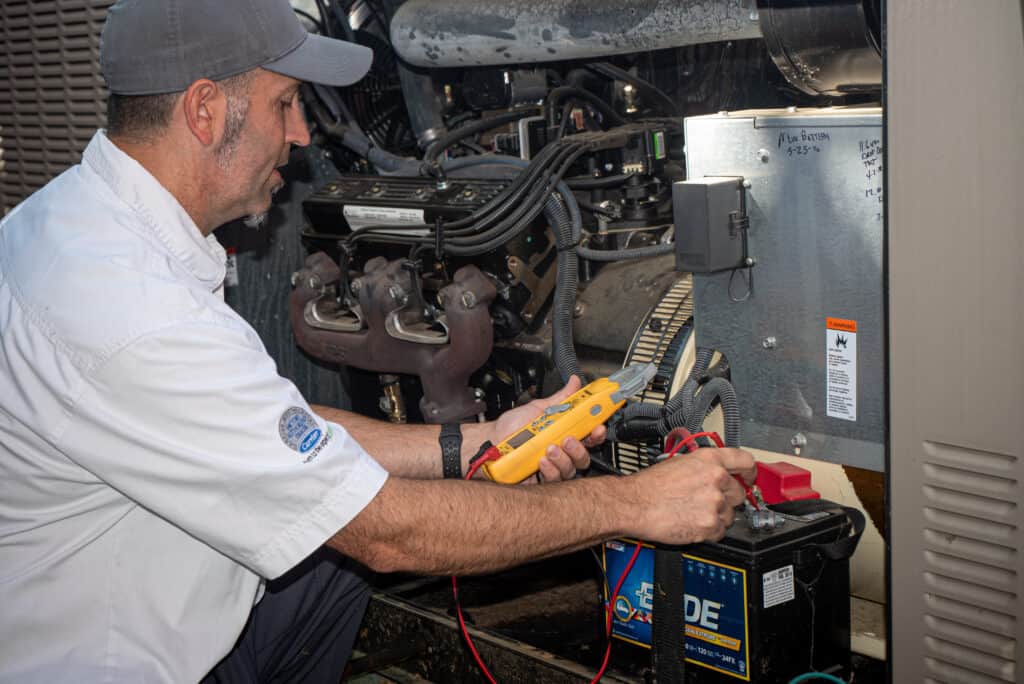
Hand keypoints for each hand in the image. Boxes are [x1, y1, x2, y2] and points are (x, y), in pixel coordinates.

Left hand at [489, 376, 605, 482]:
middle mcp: (561, 451)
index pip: (588, 436)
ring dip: (564, 458)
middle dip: (581, 448)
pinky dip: (551, 469)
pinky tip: (541, 461)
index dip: (596, 433)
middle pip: (584, 456)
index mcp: (564, 433)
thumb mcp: (539, 408)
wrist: (491, 442)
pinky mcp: (540, 479)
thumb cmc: (513, 427)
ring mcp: (552, 466)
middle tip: (568, 439)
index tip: (597, 427)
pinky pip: (554, 479)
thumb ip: (561, 398)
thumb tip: (575, 382)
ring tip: (549, 448)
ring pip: (571, 469)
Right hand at [632, 447, 756, 544]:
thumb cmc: (650, 485)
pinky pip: (720, 532)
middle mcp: (716, 479)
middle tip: (708, 502)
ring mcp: (715, 503)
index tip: (749, 478)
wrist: (635, 504)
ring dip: (717, 517)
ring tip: (694, 513)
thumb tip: (716, 472)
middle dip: (727, 500)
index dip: (750, 472)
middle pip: (739, 493)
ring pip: (730, 515)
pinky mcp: (710, 525)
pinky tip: (693, 524)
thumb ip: (703, 467)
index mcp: (709, 460)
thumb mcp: (679, 463)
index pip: (745, 461)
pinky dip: (709, 532)